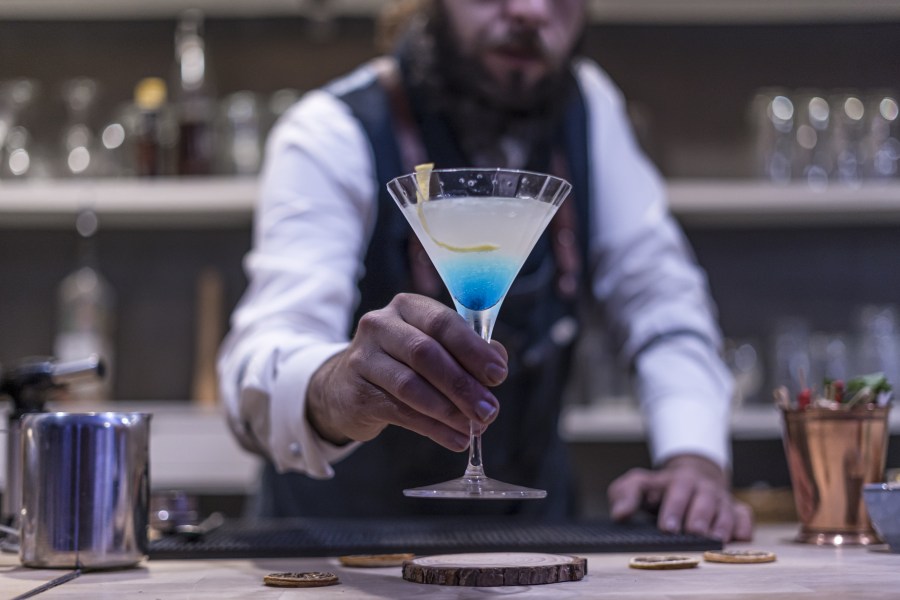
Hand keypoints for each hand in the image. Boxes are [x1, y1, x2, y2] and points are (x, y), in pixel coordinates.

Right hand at [306, 293, 507, 450]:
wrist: (345, 386)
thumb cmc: (401, 363)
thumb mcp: (433, 347)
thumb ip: (467, 351)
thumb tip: (498, 362)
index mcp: (407, 307)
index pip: (443, 322)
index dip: (473, 350)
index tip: (499, 375)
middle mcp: (380, 325)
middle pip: (426, 353)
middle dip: (463, 385)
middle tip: (489, 411)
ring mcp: (362, 357)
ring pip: (411, 385)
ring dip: (449, 410)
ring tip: (473, 428)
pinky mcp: (356, 392)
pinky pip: (399, 411)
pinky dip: (432, 428)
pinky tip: (454, 439)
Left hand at [607, 454, 753, 541]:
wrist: (692, 477)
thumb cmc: (661, 488)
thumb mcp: (638, 484)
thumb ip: (625, 494)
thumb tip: (620, 514)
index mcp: (678, 480)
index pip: (677, 491)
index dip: (674, 508)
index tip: (668, 528)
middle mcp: (703, 487)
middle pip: (705, 499)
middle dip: (699, 517)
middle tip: (693, 534)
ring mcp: (721, 499)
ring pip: (726, 509)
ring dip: (722, 525)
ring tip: (715, 541)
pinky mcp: (736, 510)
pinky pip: (745, 517)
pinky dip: (743, 527)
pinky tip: (737, 539)